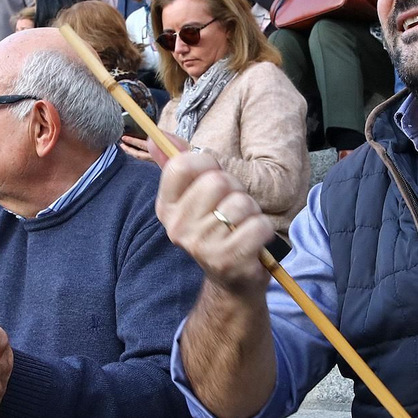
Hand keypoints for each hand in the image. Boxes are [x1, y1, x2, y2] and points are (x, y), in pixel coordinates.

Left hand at [120, 130, 188, 163]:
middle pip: (138, 154)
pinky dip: (138, 153)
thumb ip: (164, 135)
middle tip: (121, 142)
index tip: (124, 138)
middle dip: (129, 148)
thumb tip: (153, 132)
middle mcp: (155, 157)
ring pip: (141, 157)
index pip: (142, 146)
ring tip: (124, 146)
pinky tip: (135, 149)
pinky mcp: (157, 160)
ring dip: (131, 151)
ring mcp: (155, 159)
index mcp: (158, 151)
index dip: (133, 141)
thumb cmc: (183, 148)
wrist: (190, 158)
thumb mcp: (174, 140)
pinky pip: (145, 157)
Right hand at [156, 151, 275, 294]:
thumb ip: (177, 164)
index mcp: (167, 207)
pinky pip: (258, 225)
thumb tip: (153, 138)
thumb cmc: (217, 228)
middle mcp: (178, 227)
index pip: (182, 164)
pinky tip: (253, 240)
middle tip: (233, 208)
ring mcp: (202, 246)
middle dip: (235, 189)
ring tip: (242, 226)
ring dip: (251, 211)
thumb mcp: (194, 196)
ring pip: (241, 203)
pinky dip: (263, 230)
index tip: (213, 175)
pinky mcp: (228, 260)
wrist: (231, 279)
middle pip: (217, 181)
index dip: (207, 162)